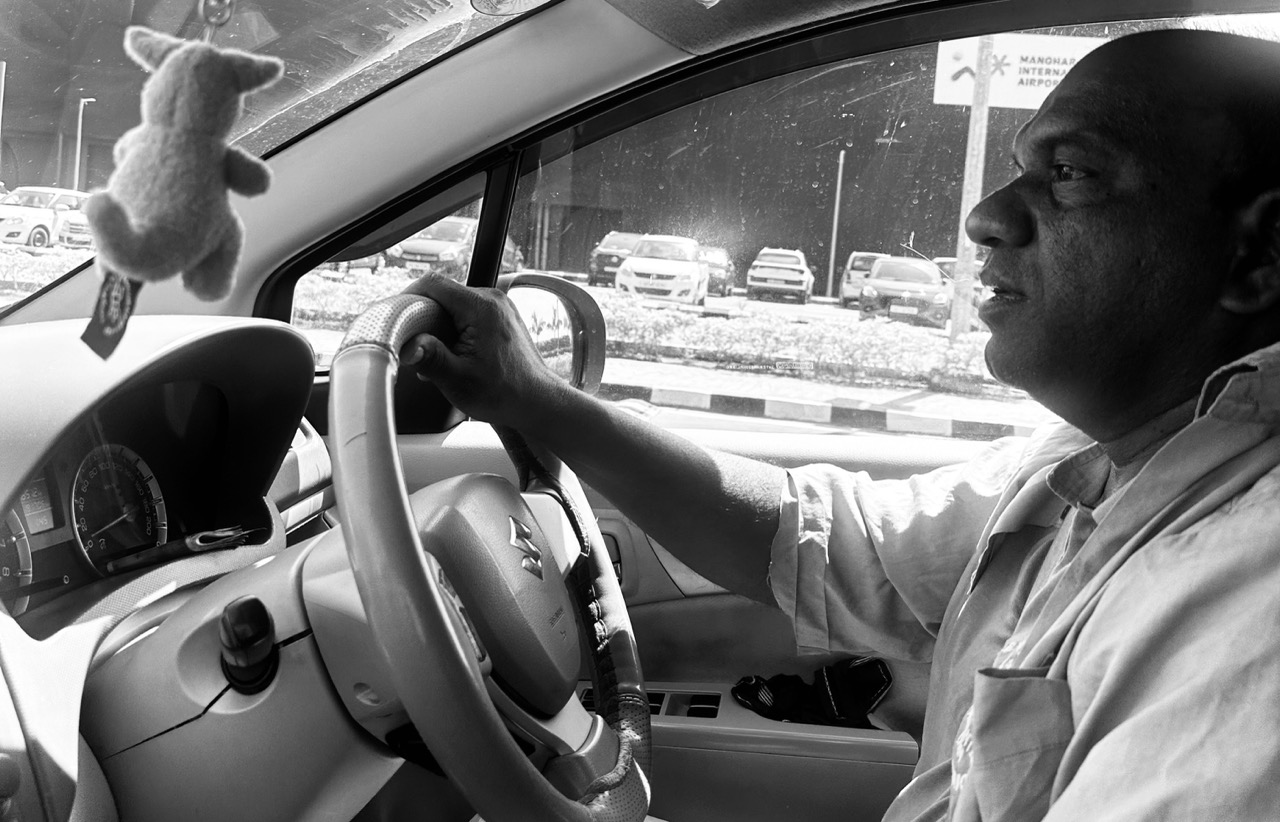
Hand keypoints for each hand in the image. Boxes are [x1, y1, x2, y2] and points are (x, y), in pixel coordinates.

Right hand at [398, 274, 563, 427]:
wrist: (537, 403)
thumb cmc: (505, 394)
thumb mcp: (458, 380)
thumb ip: (430, 358)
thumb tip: (405, 346)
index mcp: (482, 308)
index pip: (433, 284)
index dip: (409, 298)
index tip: (398, 320)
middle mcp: (493, 300)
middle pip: (442, 295)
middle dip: (425, 320)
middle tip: (419, 349)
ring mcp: (499, 307)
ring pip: (453, 307)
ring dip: (440, 329)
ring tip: (442, 359)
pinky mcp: (500, 318)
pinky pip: (467, 315)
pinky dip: (455, 332)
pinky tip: (454, 357)